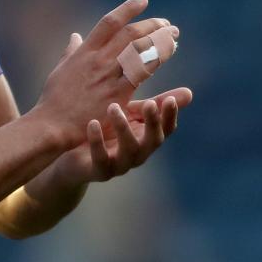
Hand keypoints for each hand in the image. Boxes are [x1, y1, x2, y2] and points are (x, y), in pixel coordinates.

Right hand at [32, 0, 178, 149]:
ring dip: (160, 40)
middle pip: (130, 33)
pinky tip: (167, 55)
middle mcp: (98, 59)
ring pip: (139, 50)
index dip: (128, 9)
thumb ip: (71, 51)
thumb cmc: (54, 100)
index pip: (109, 22)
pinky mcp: (117, 93)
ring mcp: (108, 75)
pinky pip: (141, 72)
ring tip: (173, 37)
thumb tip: (75, 35)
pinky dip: (156, 60)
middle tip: (166, 24)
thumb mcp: (60, 69)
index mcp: (84, 51)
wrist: (53, 124)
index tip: (143, 1)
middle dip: (152, 25)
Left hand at [53, 86, 192, 184]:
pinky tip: (92, 123)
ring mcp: (120, 165)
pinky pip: (100, 159)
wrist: (73, 153)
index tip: (171, 99)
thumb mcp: (129, 114)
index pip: (166, 129)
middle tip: (150, 103)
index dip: (170, 116)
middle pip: (153, 141)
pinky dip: (98, 142)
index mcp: (146, 138)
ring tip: (113, 107)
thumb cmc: (107, 129)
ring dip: (123, 128)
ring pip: (128, 151)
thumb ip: (152, 103)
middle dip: (153, 123)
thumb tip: (189, 91)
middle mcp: (138, 153)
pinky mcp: (99, 171)